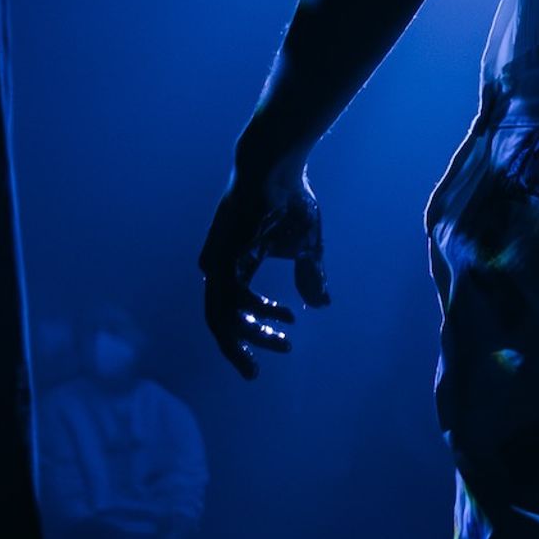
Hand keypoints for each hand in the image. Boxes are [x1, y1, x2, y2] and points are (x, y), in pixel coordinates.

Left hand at [199, 160, 329, 378]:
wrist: (278, 165)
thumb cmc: (290, 200)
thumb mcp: (307, 247)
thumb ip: (311, 276)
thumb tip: (320, 305)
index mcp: (235, 267)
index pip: (231, 311)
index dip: (251, 333)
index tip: (283, 343)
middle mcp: (220, 267)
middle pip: (219, 321)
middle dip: (239, 350)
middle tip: (256, 373)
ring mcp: (218, 260)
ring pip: (221, 315)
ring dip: (252, 336)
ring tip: (284, 345)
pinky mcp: (223, 252)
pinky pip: (232, 296)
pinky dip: (257, 311)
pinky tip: (283, 316)